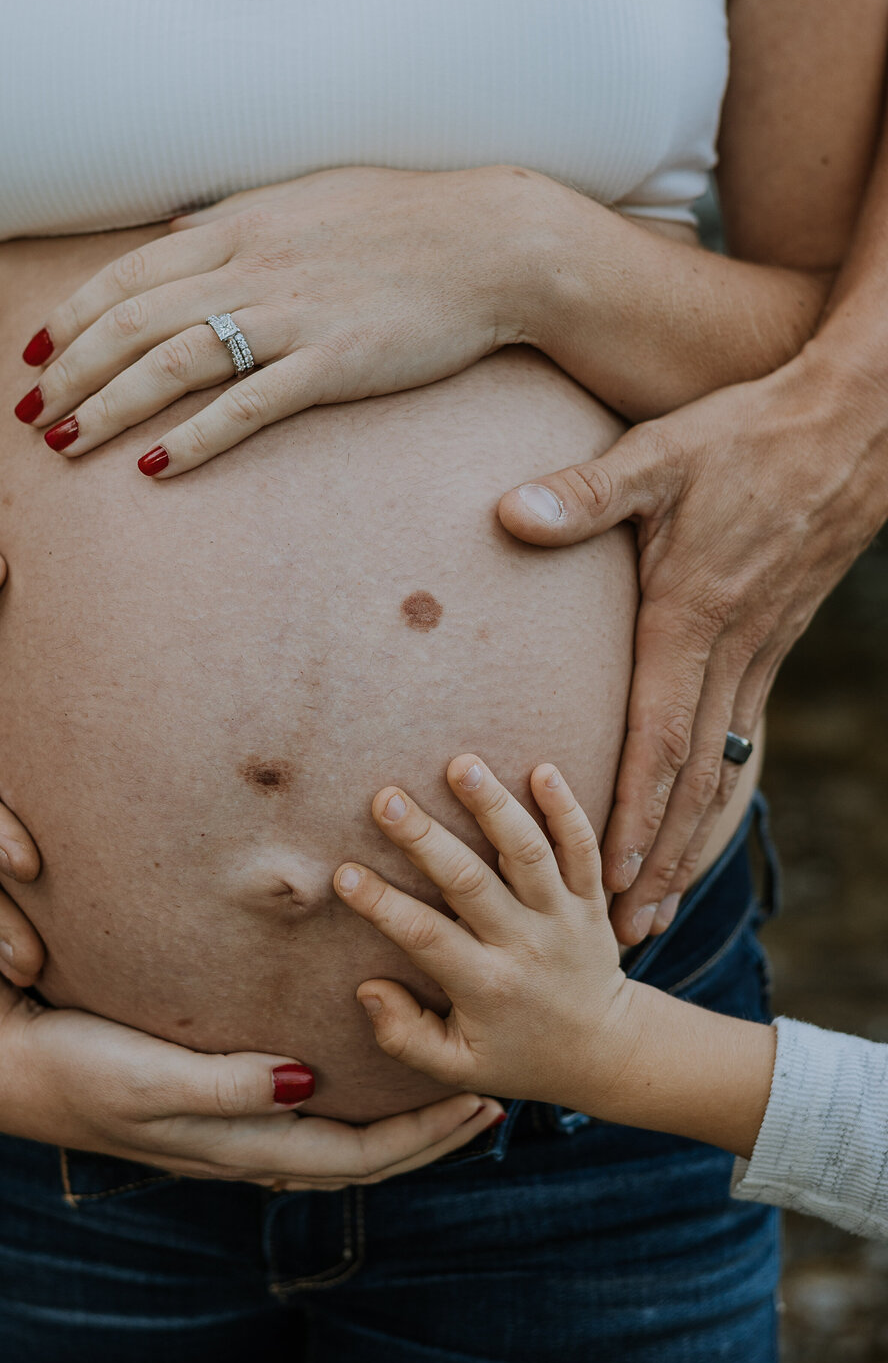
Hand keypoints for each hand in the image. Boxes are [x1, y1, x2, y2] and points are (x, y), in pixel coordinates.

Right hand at [0, 986, 498, 1190]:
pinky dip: (344, 1094)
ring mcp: (223, 1125)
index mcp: (235, 1144)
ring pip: (331, 1137)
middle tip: (489, 1093)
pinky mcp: (206, 1096)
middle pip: (357, 1155)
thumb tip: (307, 1083)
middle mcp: (239, 1143)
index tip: (480, 1100)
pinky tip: (352, 1060)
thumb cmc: (74, 1064)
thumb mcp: (146, 1078)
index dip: (421, 1137)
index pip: (354, 1156)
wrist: (5, 1064)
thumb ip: (222, 1085)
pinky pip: (298, 1108)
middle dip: (426, 1133)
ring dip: (392, 1117)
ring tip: (439, 1078)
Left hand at [12, 165, 543, 473]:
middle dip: (69, 372)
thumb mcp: (308, 195)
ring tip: (64, 447)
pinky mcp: (335, 363)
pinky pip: (248, 406)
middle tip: (27, 416)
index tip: (32, 355)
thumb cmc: (406, 217)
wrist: (496, 243)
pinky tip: (154, 467)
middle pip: (132, 322)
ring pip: (172, 365)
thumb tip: (174, 231)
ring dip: (108, 408)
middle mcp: (254, 267)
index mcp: (241, 225)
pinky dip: (194, 438)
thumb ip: (235, 214)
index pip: (127, 274)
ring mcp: (293, 316)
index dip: (69, 316)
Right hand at [332, 755, 630, 1106]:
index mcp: (486, 986)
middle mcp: (525, 945)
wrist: (606, 1051)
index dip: (383, 905)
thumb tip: (366, 989)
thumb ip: (405, 1037)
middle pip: (471, 884)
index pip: (426, 938)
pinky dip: (567, 810)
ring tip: (462, 764)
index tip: (343, 873)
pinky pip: (585, 850)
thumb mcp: (458, 1067)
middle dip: (426, 839)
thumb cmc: (518, 1054)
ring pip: (530, 855)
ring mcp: (562, 917)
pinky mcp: (594, 899)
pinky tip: (543, 768)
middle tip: (386, 797)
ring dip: (495, 807)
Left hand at [496, 345, 887, 942]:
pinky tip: (703, 824)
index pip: (658, 737)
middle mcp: (730, 651)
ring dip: (692, 844)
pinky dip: (723, 797)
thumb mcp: (657, 454)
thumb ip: (585, 493)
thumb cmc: (743, 437)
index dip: (631, 812)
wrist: (851, 431)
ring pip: (726, 772)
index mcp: (691, 615)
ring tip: (662, 906)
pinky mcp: (771, 646)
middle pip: (694, 780)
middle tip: (625, 931)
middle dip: (659, 860)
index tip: (607, 877)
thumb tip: (511, 513)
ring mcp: (759, 655)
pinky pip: (746, 742)